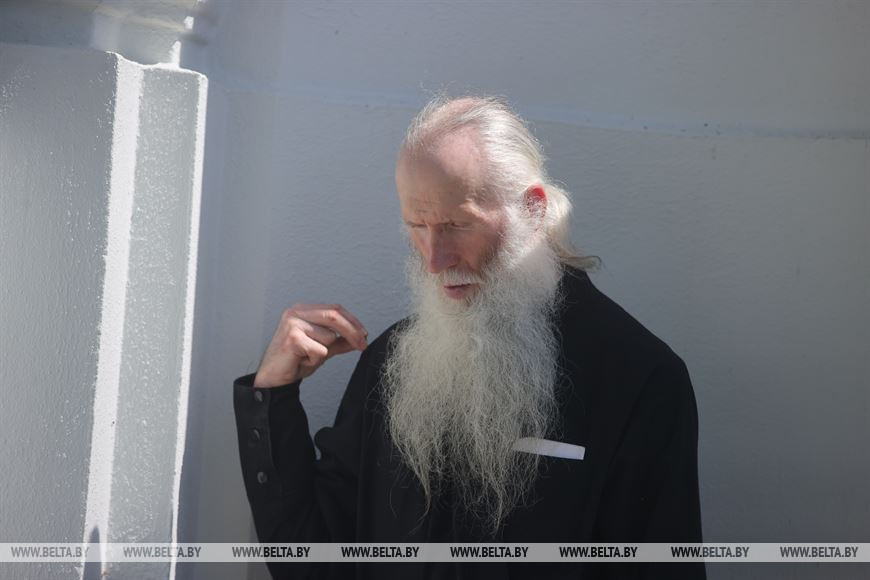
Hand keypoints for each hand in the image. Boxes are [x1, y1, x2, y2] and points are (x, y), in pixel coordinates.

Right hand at [253, 303, 367, 387]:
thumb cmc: (293, 361)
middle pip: (334, 316)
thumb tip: (359, 338)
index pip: (335, 309)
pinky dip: (315, 361)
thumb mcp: (322, 349)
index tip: (364, 335)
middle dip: (352, 332)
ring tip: (307, 357)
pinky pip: (320, 350)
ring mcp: (293, 323)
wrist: (273, 378)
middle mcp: (296, 312)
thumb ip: (339, 342)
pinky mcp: (293, 338)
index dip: (353, 321)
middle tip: (362, 345)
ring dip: (324, 353)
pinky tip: (301, 361)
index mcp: (303, 310)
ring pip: (329, 337)